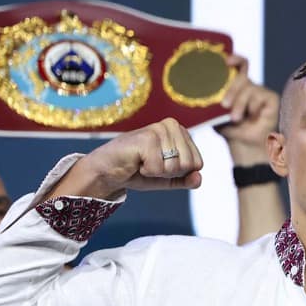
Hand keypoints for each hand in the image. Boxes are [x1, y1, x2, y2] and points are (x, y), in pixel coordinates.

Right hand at [59, 118, 203, 198]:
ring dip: (157, 172)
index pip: (197, 163)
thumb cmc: (136, 171)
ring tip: (142, 162)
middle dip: (169, 172)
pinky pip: (159, 168)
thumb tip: (199, 178)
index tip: (160, 166)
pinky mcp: (147, 138)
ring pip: (175, 167)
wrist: (107, 171)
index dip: (179, 172)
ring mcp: (159, 129)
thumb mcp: (167, 178)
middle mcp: (172, 125)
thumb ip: (186, 179)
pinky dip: (147, 171)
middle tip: (149, 165)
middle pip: (189, 165)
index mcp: (180, 132)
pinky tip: (135, 162)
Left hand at [214, 55, 277, 164]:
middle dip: (232, 90)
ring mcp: (261, 92)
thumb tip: (197, 92)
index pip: (238, 65)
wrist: (243, 146)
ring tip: (236, 118)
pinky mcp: (271, 99)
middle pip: (242, 76)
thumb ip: (212, 99)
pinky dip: (253, 108)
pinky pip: (260, 96)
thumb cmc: (228, 129)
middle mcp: (249, 86)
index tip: (225, 61)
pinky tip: (253, 117)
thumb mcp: (215, 112)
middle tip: (224, 105)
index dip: (234, 59)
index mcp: (235, 86)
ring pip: (249, 88)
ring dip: (240, 104)